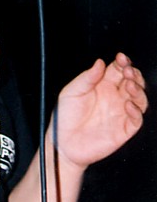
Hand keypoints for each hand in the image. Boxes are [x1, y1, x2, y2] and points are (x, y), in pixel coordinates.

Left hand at [53, 52, 146, 168]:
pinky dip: (136, 112)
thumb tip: (100, 62)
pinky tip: (128, 105)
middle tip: (128, 71)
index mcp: (102, 86)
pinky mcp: (123, 130)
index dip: (123, 63)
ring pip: (139, 99)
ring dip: (138, 90)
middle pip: (133, 82)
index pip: (118, 70)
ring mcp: (119, 113)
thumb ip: (86, 77)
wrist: (62, 143)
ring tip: (130, 85)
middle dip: (134, 74)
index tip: (121, 58)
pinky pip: (136, 120)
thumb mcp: (71, 92)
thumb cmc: (65, 117)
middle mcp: (113, 98)